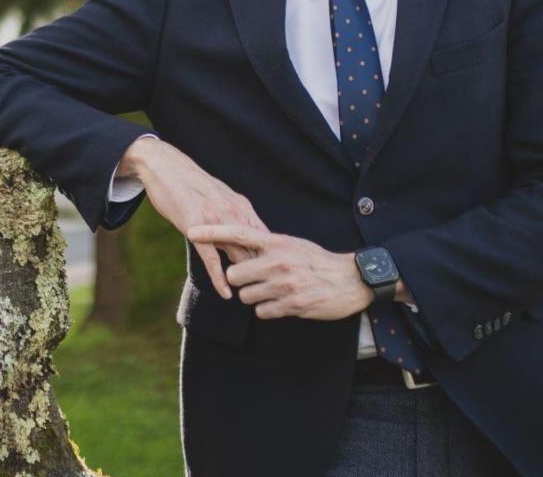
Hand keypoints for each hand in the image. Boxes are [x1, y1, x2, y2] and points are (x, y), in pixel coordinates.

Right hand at [119, 137, 268, 299]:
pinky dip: (220, 279)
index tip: (278, 277)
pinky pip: (212, 259)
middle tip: (272, 293)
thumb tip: (248, 231)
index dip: (273, 259)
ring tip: (254, 298)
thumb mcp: (221, 196)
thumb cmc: (193, 184)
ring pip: (238, 255)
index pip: (265, 239)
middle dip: (266, 272)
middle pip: (256, 250)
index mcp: (242, 207)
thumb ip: (236, 214)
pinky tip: (226, 293)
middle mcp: (234, 213)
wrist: (166, 167)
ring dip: (246, 278)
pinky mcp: (196, 228)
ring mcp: (215, 221)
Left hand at [188, 224, 373, 320]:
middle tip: (253, 279)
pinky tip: (282, 302)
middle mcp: (277, 261)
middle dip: (239, 280)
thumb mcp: (293, 244)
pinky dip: (268, 310)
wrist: (350, 280)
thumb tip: (241, 247)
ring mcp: (283, 284)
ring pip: (245, 296)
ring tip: (273, 291)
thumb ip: (267, 246)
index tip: (191, 230)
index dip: (212, 232)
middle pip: (234, 274)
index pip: (238, 233)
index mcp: (276, 242)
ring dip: (254, 296)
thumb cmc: (318, 261)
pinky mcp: (291, 305)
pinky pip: (262, 312)